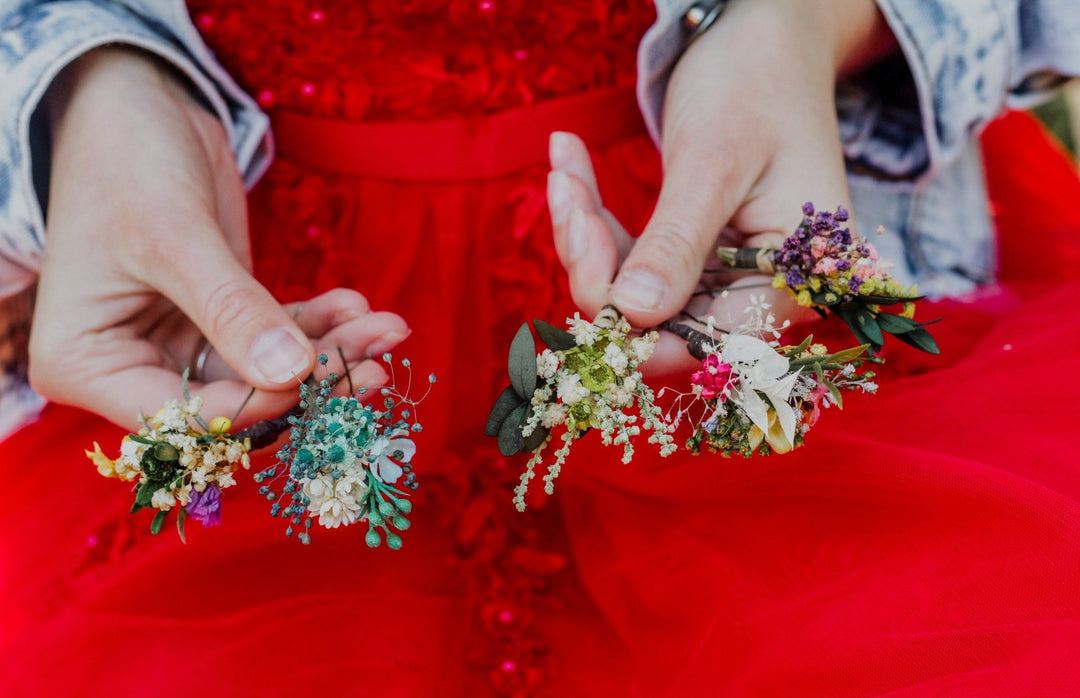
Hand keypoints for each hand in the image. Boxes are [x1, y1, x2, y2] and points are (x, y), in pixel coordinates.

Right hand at [31, 47, 408, 429]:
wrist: (135, 106)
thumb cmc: (126, 161)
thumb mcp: (174, 235)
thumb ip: (231, 309)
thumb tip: (291, 375)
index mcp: (88, 365)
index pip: (179, 418)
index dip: (252, 408)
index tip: (312, 379)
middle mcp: (132, 370)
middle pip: (235, 404)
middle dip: (310, 384)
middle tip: (378, 366)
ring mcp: (181, 346)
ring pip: (269, 375)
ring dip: (332, 353)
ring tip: (387, 327)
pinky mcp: (223, 321)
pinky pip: (281, 338)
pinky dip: (323, 325)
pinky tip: (360, 306)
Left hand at [548, 0, 893, 373]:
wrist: (767, 32)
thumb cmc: (755, 82)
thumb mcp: (712, 161)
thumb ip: (676, 244)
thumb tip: (631, 315)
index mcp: (788, 284)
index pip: (700, 345)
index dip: (630, 331)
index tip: (578, 275)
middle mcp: (759, 293)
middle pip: (656, 323)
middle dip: (596, 266)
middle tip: (566, 193)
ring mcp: (723, 274)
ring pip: (630, 292)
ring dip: (584, 235)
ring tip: (565, 164)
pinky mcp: (692, 254)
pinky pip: (630, 258)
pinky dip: (593, 216)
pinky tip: (569, 161)